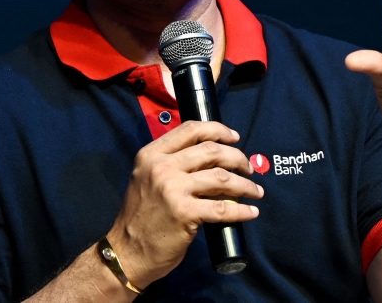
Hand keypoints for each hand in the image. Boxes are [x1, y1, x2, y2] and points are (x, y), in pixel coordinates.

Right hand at [107, 121, 262, 288]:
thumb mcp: (147, 179)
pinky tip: (251, 212)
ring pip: (221, 178)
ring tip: (255, 191)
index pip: (190, 130)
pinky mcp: (184, 213)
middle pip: (211, 151)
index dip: (218, 130)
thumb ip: (171, 164)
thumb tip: (211, 158)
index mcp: (151, 154)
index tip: (235, 137)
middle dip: (237, 158)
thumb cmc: (140, 217)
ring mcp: (173, 189)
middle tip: (248, 169)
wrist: (126, 252)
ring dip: (245, 185)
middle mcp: (161, 167)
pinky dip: (242, 210)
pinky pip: (222, 208)